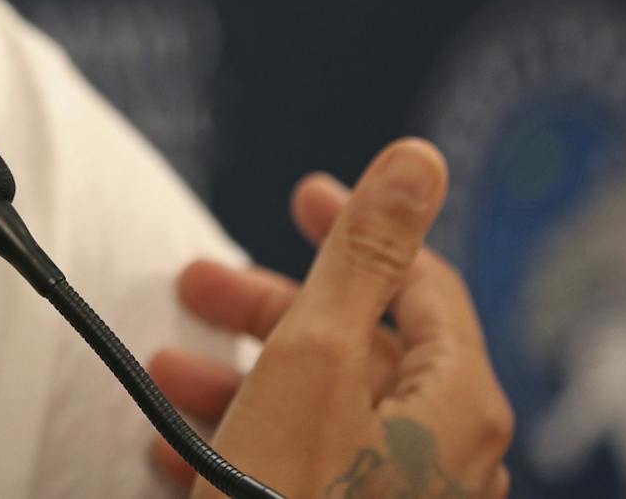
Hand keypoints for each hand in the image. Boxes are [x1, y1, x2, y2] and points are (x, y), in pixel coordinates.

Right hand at [148, 139, 513, 498]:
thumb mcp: (315, 359)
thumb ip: (364, 254)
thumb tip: (419, 160)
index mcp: (459, 403)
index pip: (422, 282)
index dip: (355, 226)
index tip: (296, 196)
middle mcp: (450, 457)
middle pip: (367, 346)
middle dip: (270, 308)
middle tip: (196, 286)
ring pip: (329, 409)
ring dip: (243, 374)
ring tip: (165, 372)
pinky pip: (311, 466)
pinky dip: (249, 436)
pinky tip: (178, 443)